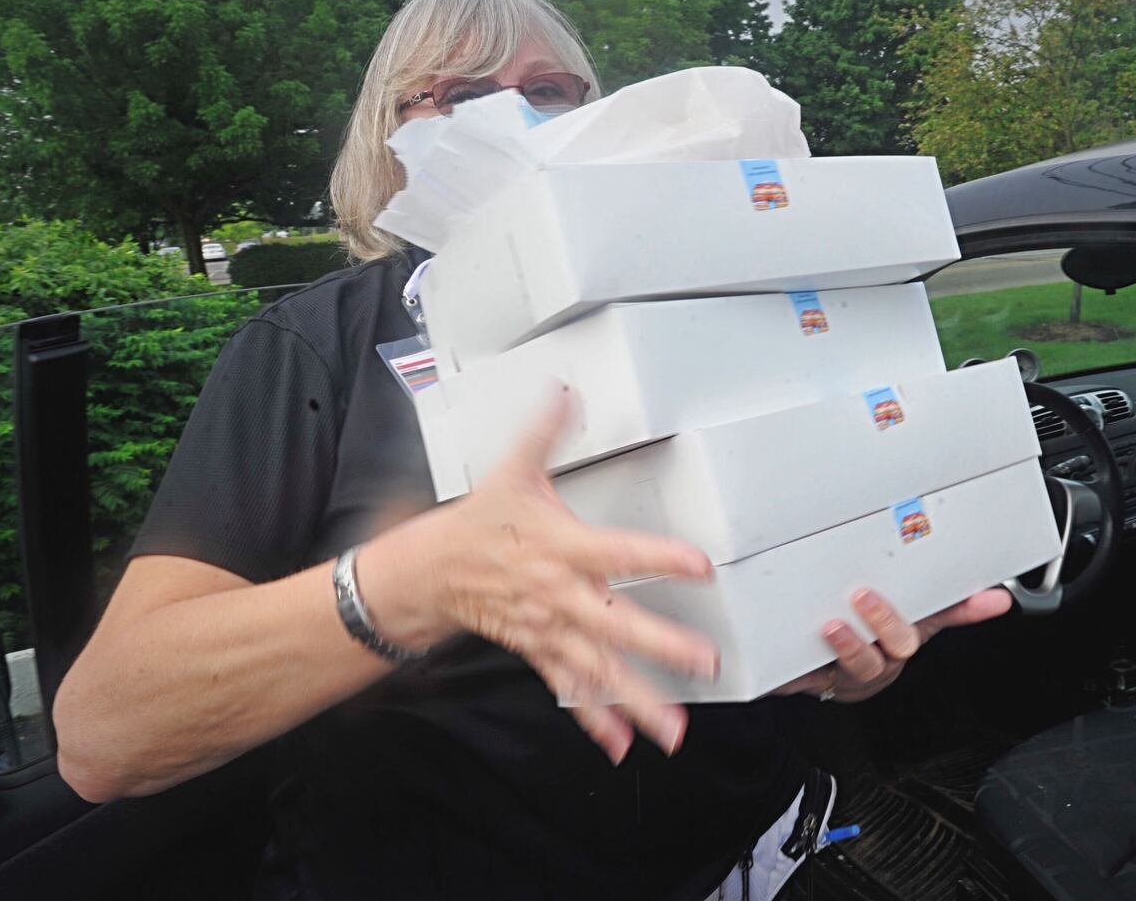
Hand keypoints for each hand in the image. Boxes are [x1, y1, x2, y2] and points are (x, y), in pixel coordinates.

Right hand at [359, 387, 719, 764]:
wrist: (430, 570)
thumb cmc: (482, 521)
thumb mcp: (513, 471)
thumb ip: (545, 432)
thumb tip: (565, 390)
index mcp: (563, 546)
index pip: (620, 551)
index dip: (660, 556)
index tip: (701, 565)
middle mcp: (561, 594)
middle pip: (616, 622)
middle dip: (661, 644)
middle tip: (705, 661)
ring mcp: (551, 629)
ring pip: (599, 669)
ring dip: (637, 701)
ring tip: (675, 730)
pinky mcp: (540, 651)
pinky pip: (569, 689)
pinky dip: (595, 719)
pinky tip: (623, 744)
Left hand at [772, 588, 1011, 702]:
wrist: (805, 669)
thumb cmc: (850, 632)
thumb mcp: (882, 602)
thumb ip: (908, 582)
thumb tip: (950, 562)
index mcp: (904, 628)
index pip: (944, 615)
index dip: (970, 608)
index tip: (995, 598)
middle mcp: (885, 652)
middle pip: (902, 643)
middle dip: (888, 620)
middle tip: (865, 597)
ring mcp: (856, 670)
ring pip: (865, 665)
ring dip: (851, 646)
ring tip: (833, 626)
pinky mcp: (820, 680)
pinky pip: (816, 678)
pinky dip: (805, 668)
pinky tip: (800, 648)